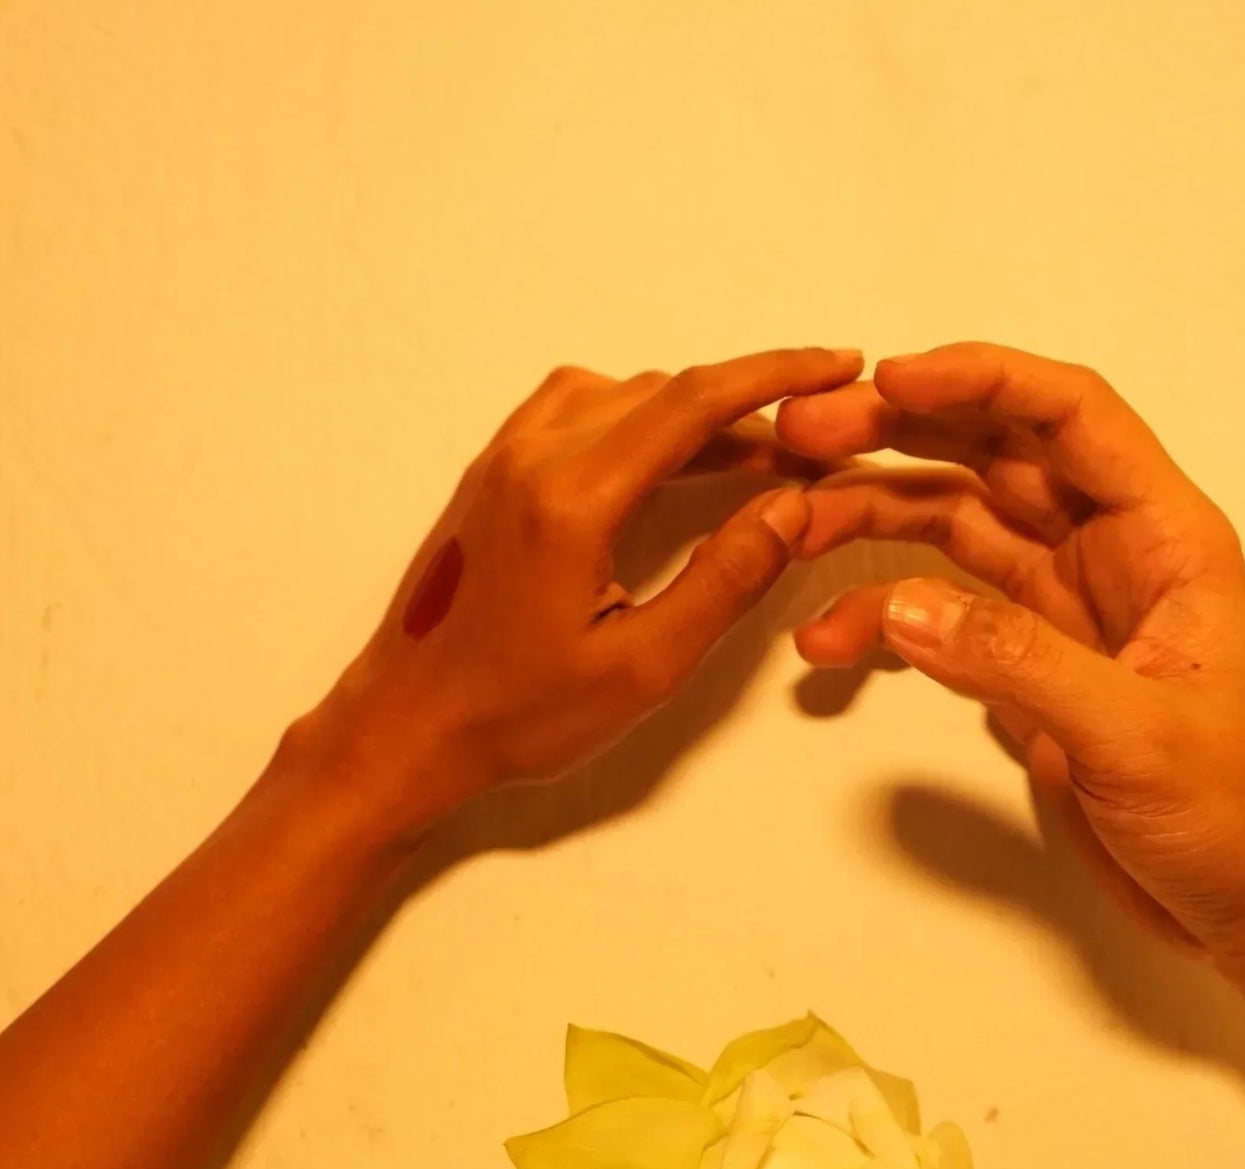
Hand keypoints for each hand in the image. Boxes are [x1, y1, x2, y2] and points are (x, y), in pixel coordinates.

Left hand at [294, 348, 862, 846]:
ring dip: (689, 411)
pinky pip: (575, 413)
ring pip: (617, 394)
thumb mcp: (641, 666)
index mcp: (572, 499)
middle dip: (745, 400)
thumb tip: (791, 507)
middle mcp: (532, 457)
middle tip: (811, 439)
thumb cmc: (517, 715)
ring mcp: (502, 459)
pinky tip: (667, 465)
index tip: (840, 365)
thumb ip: (724, 581)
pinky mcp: (489, 476)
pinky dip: (636, 420)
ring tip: (750, 455)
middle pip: (660, 390)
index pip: (693, 403)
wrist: (404, 728)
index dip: (777, 377)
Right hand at [775, 343, 1244, 955]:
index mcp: (1165, 537)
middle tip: (802, 439)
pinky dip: (885, 618)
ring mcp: (1065, 609)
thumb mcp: (1134, 734)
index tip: (884, 381)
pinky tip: (830, 641)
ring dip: (875, 517)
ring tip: (792, 528)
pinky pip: (944, 616)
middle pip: (994, 455)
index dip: (978, 380)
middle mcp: (1111, 554)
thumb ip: (1019, 663)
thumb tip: (905, 607)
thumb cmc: (1237, 811)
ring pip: (956, 525)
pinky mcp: (1031, 669)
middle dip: (899, 434)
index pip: (1068, 416)